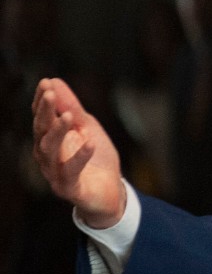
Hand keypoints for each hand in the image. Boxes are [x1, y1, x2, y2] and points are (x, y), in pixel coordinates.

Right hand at [31, 77, 125, 228]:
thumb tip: (55, 81)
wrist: (109, 192)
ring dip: (58, 132)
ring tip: (68, 116)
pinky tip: (90, 143)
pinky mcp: (69, 188)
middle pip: (41, 132)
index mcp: (50, 140)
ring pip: (50, 151)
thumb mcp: (87, 128)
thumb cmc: (95, 158)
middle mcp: (47, 156)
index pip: (41, 118)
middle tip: (50, 94)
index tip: (46, 83)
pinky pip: (71, 173)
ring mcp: (55, 173)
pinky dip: (80, 158)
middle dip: (45, 113)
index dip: (42, 101)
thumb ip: (72, 108)